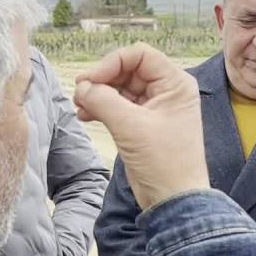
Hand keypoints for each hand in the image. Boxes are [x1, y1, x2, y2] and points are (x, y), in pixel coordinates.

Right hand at [74, 43, 208, 208]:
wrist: (172, 200)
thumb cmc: (164, 163)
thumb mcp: (131, 127)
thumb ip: (103, 101)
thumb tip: (82, 88)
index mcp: (175, 84)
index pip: (139, 55)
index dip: (111, 63)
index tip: (90, 81)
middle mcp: (167, 91)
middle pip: (126, 70)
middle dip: (101, 80)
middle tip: (79, 95)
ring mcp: (154, 108)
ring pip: (119, 88)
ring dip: (98, 94)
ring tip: (80, 107)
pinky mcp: (142, 124)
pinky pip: (118, 106)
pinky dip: (101, 108)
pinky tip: (85, 115)